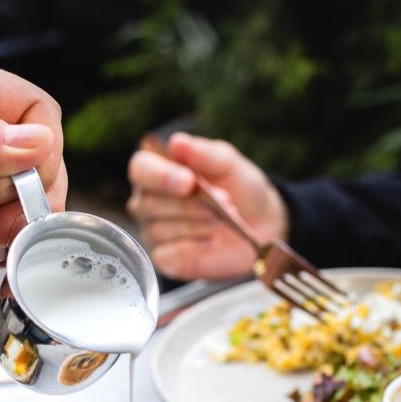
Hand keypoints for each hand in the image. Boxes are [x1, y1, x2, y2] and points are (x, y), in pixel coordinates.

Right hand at [127, 131, 288, 279]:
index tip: (189, 182)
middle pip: (150, 203)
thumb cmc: (238, 187)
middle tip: (224, 202)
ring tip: (222, 221)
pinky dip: (194, 248)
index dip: (161, 176)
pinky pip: (169, 255)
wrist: (259, 223)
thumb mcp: (228, 163)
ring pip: (161, 230)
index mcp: (156, 169)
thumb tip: (177, 143)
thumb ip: (204, 153)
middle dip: (191, 205)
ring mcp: (152, 231)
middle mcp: (147, 201)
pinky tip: (209, 241)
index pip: (141, 169)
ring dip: (198, 225)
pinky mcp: (164, 259)